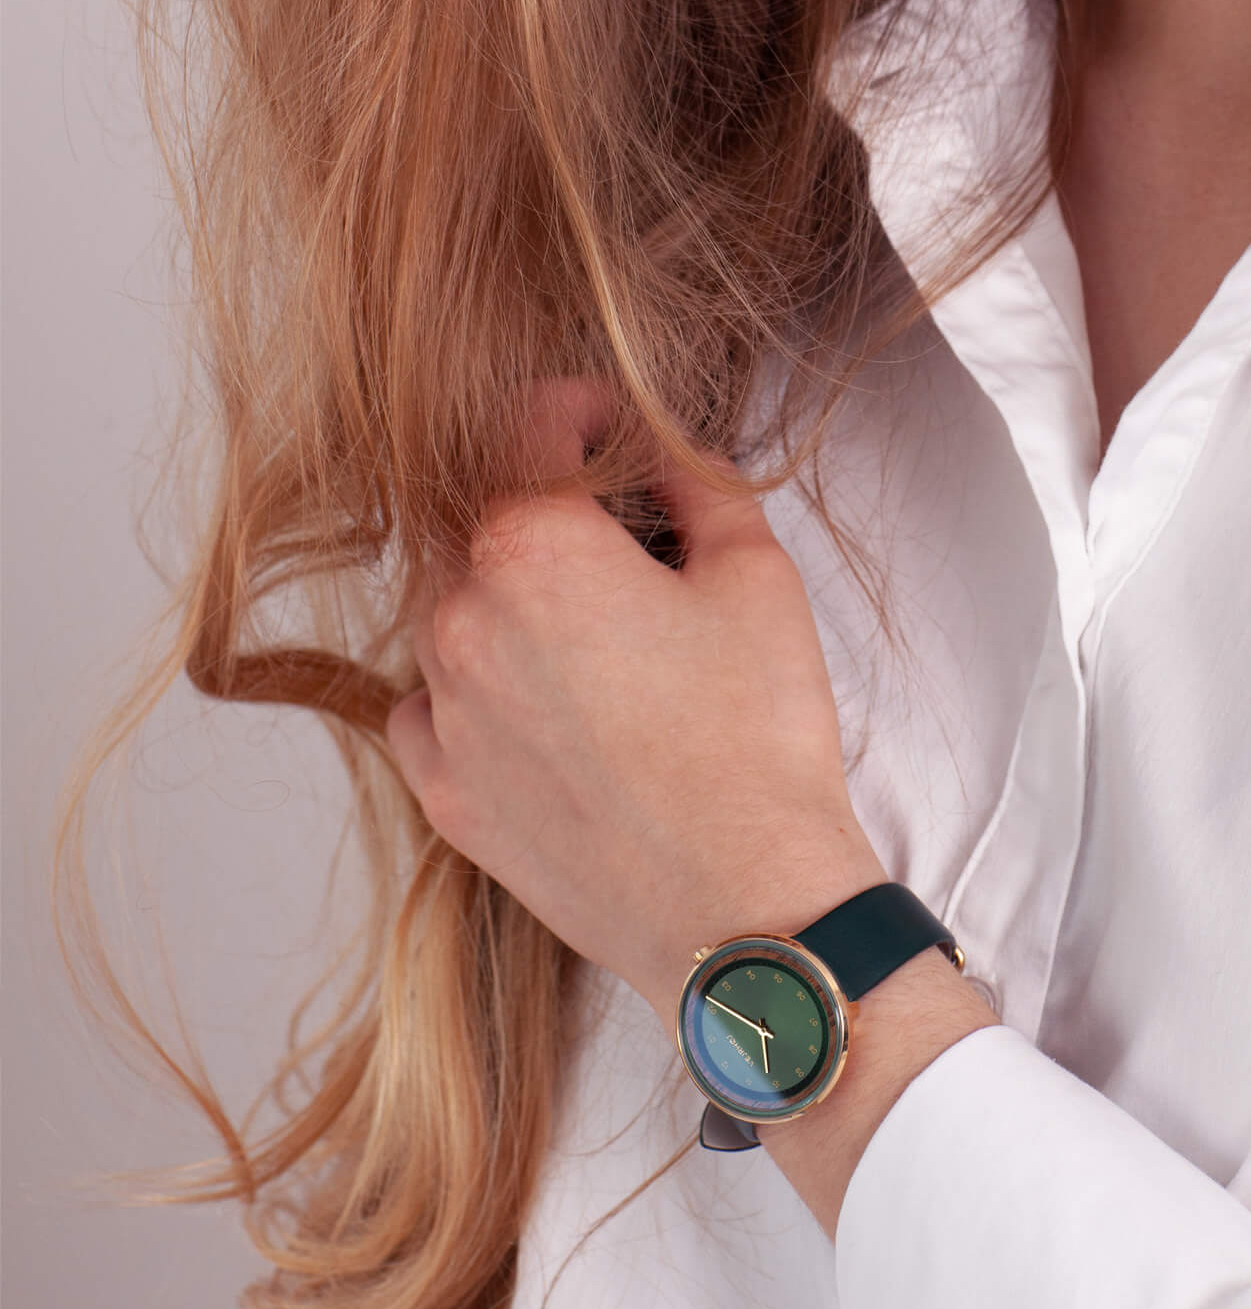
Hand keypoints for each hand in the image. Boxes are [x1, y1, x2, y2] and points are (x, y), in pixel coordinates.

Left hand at [383, 377, 888, 1032]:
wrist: (743, 903)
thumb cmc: (759, 740)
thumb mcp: (758, 575)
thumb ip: (699, 484)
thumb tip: (665, 459)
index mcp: (533, 544)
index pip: (529, 421)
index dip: (583, 406)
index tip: (615, 423)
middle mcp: (461, 617)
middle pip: (484, 515)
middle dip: (549, 507)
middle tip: (624, 536)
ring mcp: (445, 711)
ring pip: (453, 608)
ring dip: (512, 595)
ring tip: (596, 632)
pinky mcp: (447, 794)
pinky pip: (433, 706)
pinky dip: (478, 684)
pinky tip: (545, 704)